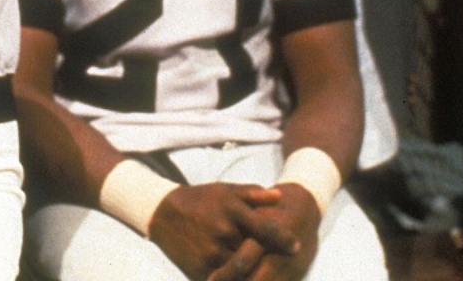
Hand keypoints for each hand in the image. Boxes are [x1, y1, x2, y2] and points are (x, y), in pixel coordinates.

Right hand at [149, 183, 297, 280]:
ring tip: (268, 275)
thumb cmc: (202, 200)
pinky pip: (225, 280)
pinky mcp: (201, 270)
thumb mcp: (226, 191)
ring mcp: (211, 254)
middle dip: (271, 259)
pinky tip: (246, 278)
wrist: (165, 214)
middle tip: (287, 264)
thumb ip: (254, 194)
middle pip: (256, 253)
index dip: (284, 239)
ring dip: (256, 274)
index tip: (297, 246)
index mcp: (232, 211)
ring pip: (242, 270)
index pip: (266, 228)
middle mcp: (223, 232)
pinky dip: (236, 280)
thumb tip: (280, 196)